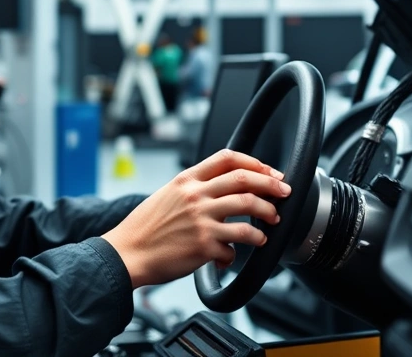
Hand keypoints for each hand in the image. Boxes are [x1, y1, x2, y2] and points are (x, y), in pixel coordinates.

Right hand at [103, 150, 290, 288]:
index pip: (227, 158)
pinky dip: (239, 251)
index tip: (270, 173)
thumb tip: (224, 189)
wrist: (127, 253)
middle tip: (284, 193)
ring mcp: (201, 220)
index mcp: (187, 180)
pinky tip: (235, 254)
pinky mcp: (204, 245)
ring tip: (270, 225)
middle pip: (244, 181)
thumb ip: (194, 188)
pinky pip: (234, 246)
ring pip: (248, 210)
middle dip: (271, 186)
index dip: (256, 163)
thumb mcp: (167, 195)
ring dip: (266, 217)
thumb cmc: (145, 228)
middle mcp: (196, 196)